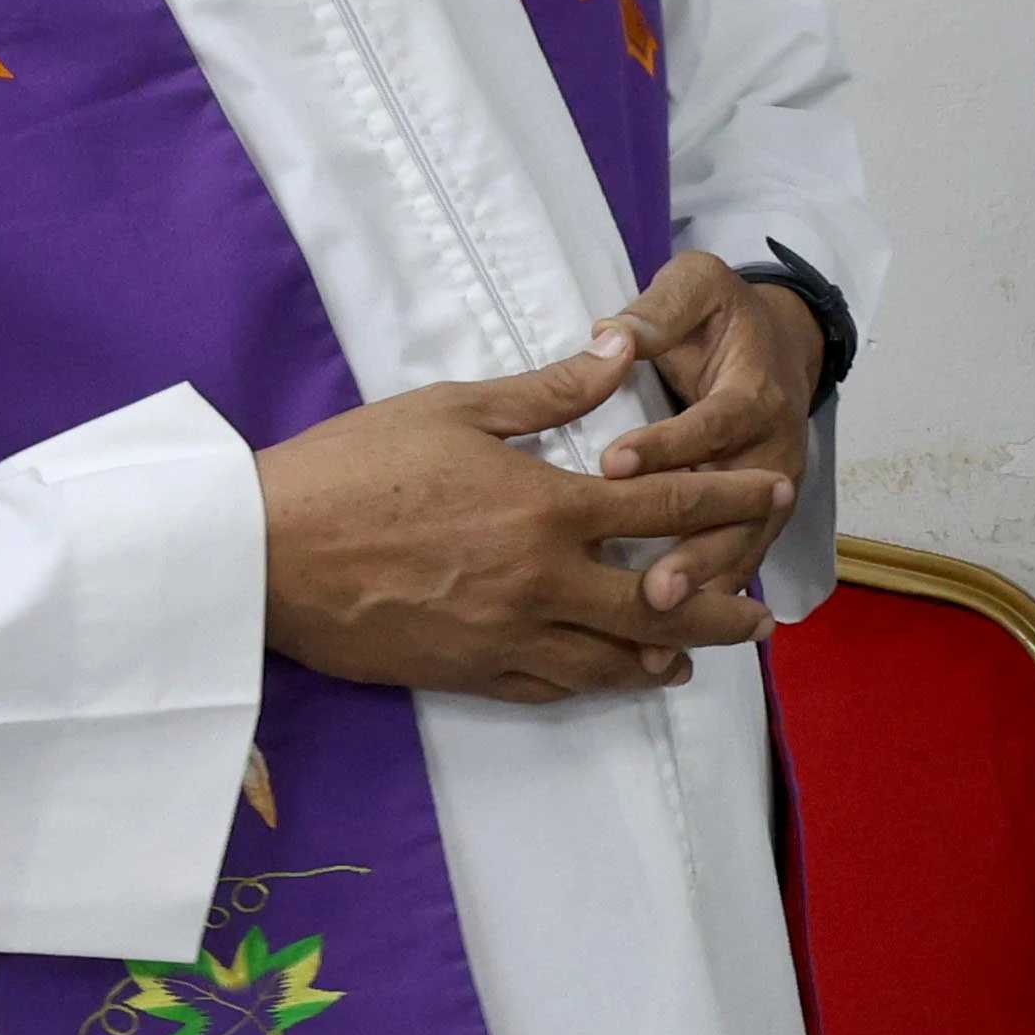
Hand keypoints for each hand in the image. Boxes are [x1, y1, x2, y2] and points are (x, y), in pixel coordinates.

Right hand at [260, 331, 792, 704]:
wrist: (257, 551)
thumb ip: (550, 389)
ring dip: (666, 657)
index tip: (776, 496)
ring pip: (612, 659)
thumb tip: (622, 347)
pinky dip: (593, 683)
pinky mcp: (464, 671)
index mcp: (547, 507)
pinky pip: (549, 687)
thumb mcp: (454, 408)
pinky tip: (615, 677)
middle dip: (723, 611)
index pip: (669, 502)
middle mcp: (541, 580)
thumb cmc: (350, 467)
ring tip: (699, 656)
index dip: (733, 498)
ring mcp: (505, 634)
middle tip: (764, 618)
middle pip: (663, 603)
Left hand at [587, 250, 827, 614]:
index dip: (667, 444)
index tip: (612, 464)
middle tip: (654, 585)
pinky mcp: (759, 517)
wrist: (781, 343)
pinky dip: (712, 599)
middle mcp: (772, 450)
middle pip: (740, 508)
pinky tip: (675, 635)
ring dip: (705, 584)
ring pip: (743, 545)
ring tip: (661, 618)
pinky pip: (739, 562)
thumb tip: (614, 331)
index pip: (713, 423)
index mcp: (755, 392)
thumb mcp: (699, 288)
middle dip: (698, 548)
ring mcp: (771, 492)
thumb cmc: (724, 317)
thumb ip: (661, 307)